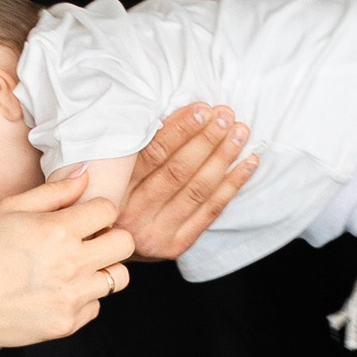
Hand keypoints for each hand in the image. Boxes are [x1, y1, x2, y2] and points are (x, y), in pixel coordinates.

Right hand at [0, 171, 132, 347]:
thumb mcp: (9, 210)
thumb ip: (52, 192)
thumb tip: (85, 174)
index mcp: (58, 230)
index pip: (108, 210)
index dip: (97, 211)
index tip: (84, 218)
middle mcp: (72, 264)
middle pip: (125, 243)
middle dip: (111, 237)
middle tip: (89, 241)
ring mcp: (72, 296)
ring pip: (119, 277)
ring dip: (104, 269)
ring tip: (77, 268)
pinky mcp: (68, 323)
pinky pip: (95, 306)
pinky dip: (82, 298)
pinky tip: (57, 291)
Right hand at [120, 104, 254, 261]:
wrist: (108, 247)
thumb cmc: (114, 198)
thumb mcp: (112, 174)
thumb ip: (135, 150)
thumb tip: (179, 113)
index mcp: (115, 190)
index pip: (153, 155)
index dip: (180, 130)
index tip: (202, 109)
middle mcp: (133, 214)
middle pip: (178, 172)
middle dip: (206, 140)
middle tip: (226, 116)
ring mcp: (155, 234)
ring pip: (197, 190)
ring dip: (223, 158)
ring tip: (240, 133)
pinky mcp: (174, 246)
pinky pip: (210, 212)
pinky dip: (232, 185)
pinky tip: (248, 163)